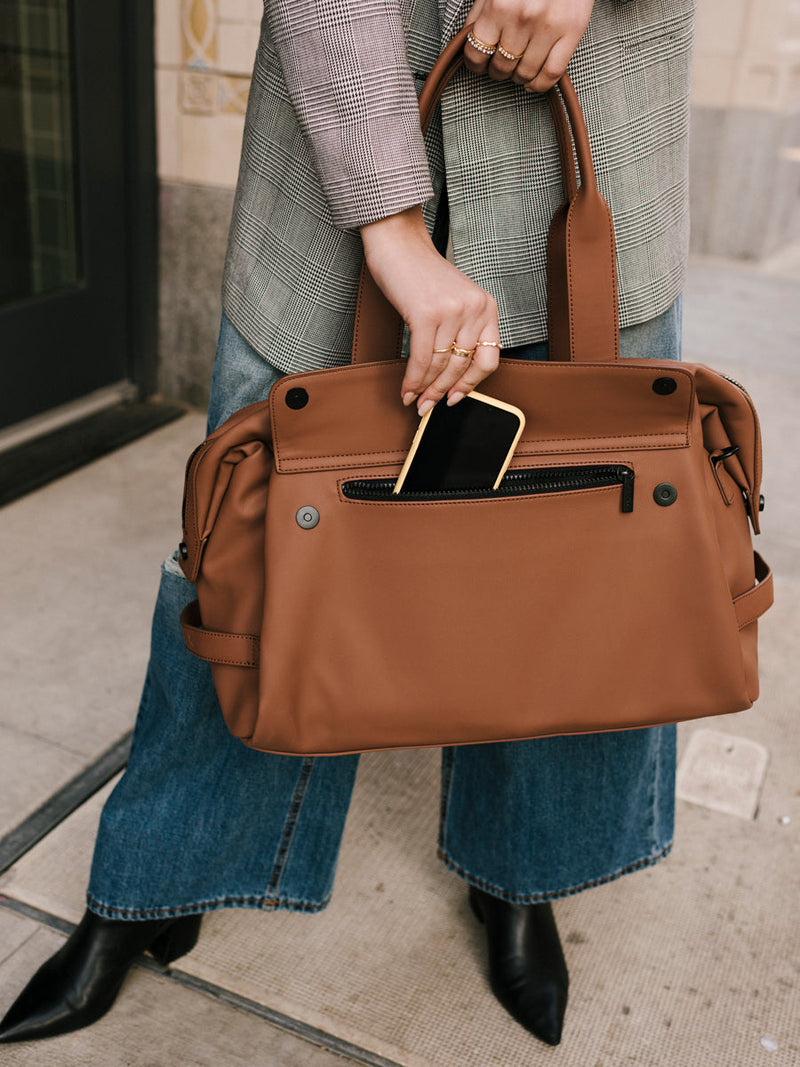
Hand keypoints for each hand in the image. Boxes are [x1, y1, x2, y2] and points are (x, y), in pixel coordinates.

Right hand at [360, 207, 499, 413]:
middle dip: (442, 391)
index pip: (489, 360)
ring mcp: (452, 311)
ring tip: (414, 400)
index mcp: (487, 307)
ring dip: (425, 389)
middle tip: (428, 406)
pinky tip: (406, 390)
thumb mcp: (455, 301)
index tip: (455, 398)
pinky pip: (422, 359)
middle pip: (462, 366)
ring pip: (440, 366)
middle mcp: (474, 309)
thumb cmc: (422, 276)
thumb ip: (461, 331)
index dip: (471, 384)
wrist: (399, 245)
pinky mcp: (426, 314)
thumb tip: (451, 377)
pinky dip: (412, 379)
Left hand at [463, 0, 594, 91]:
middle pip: (501, 67)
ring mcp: (548, 27)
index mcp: (500, 5)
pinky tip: (533, 83)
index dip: (475, 64)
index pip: (477, 53)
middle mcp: (522, 18)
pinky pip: (551, 73)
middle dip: (498, 70)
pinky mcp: (572, 32)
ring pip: (525, 73)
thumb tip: (468, 38)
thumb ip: (481, 11)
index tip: (479, 65)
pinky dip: (540, 85)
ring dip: (518, 77)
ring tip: (518, 69)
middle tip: (501, 65)